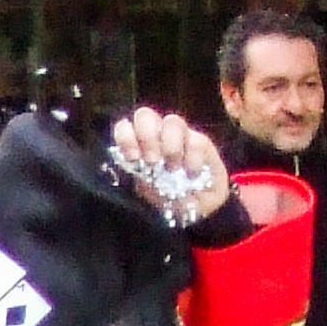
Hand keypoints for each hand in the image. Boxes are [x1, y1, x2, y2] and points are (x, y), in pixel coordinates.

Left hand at [110, 109, 230, 224]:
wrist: (197, 210)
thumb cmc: (167, 199)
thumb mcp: (145, 189)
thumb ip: (135, 171)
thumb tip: (131, 160)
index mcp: (137, 147)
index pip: (125, 127)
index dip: (126, 136)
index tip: (133, 158)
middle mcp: (156, 136)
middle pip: (145, 115)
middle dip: (147, 136)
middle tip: (153, 161)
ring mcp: (180, 137)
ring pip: (172, 121)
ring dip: (171, 146)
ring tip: (173, 169)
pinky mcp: (202, 143)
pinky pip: (196, 140)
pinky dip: (192, 159)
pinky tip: (191, 174)